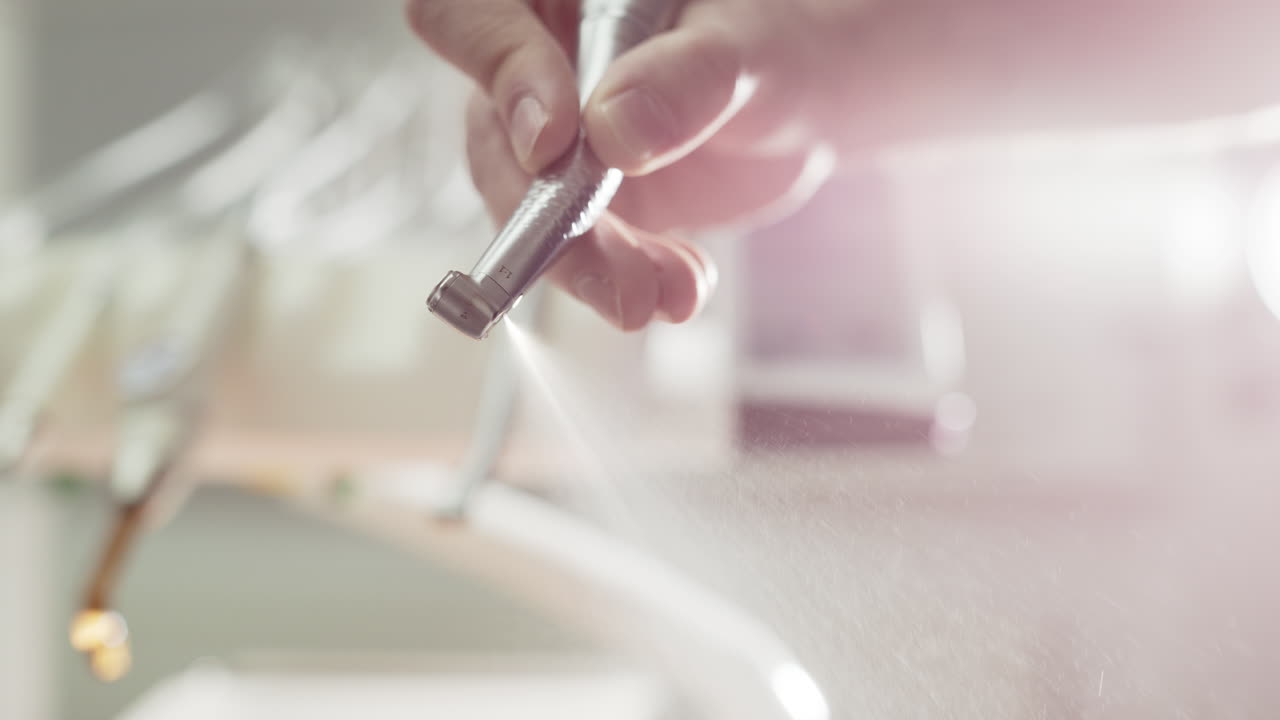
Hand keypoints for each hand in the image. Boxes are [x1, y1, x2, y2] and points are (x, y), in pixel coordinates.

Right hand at [407, 0, 837, 329]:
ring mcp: (549, 134)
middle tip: (616, 268)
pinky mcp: (573, 198)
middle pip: (493, 135)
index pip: (470, 14)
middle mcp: (534, 57)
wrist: (807, 104)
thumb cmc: (779, 45)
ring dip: (588, 265)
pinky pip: (569, 249)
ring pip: (525, 208)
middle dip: (549, 216)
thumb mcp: (749, 50)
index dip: (499, 73)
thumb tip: (611, 131)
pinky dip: (620, 279)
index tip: (554, 143)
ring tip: (663, 294)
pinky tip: (678, 288)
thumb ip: (686, 79)